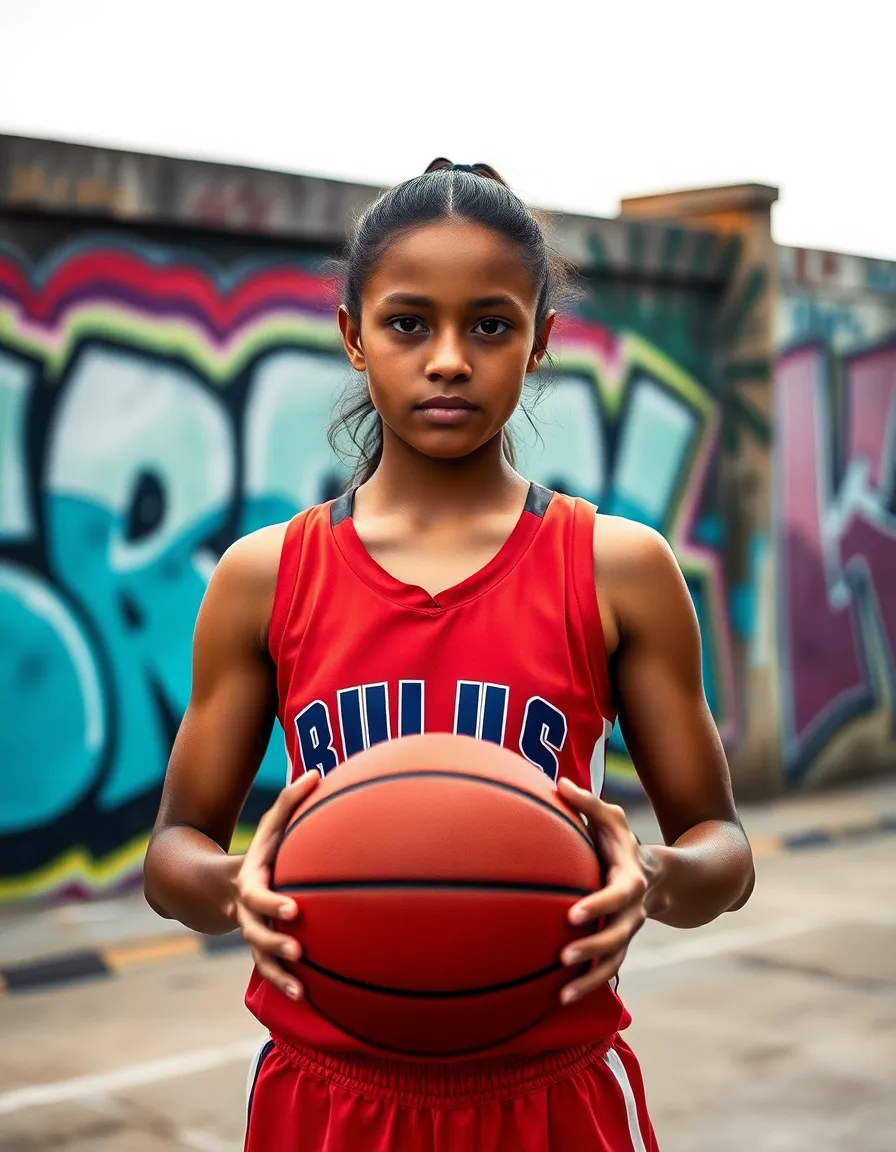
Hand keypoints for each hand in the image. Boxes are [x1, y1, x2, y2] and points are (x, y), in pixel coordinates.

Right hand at [233, 771, 319, 999]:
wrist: (217, 885)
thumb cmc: (259, 851)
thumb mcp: (269, 826)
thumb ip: (291, 801)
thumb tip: (318, 772)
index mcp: (248, 882)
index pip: (258, 894)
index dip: (273, 902)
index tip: (295, 908)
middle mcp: (245, 912)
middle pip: (254, 930)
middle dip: (274, 940)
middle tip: (299, 947)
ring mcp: (251, 933)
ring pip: (260, 958)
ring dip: (279, 974)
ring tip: (301, 990)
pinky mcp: (261, 949)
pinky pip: (268, 971)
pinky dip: (283, 983)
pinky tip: (306, 998)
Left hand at [556, 777, 647, 1004]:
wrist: (656, 875)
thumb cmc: (623, 843)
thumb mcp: (612, 818)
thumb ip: (588, 803)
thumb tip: (560, 783)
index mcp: (631, 881)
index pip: (617, 895)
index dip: (598, 904)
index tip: (572, 914)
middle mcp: (633, 912)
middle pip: (617, 936)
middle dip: (592, 948)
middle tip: (563, 956)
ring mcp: (627, 933)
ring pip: (614, 962)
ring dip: (590, 980)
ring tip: (562, 996)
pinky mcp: (617, 947)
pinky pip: (607, 972)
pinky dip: (588, 987)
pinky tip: (560, 1001)